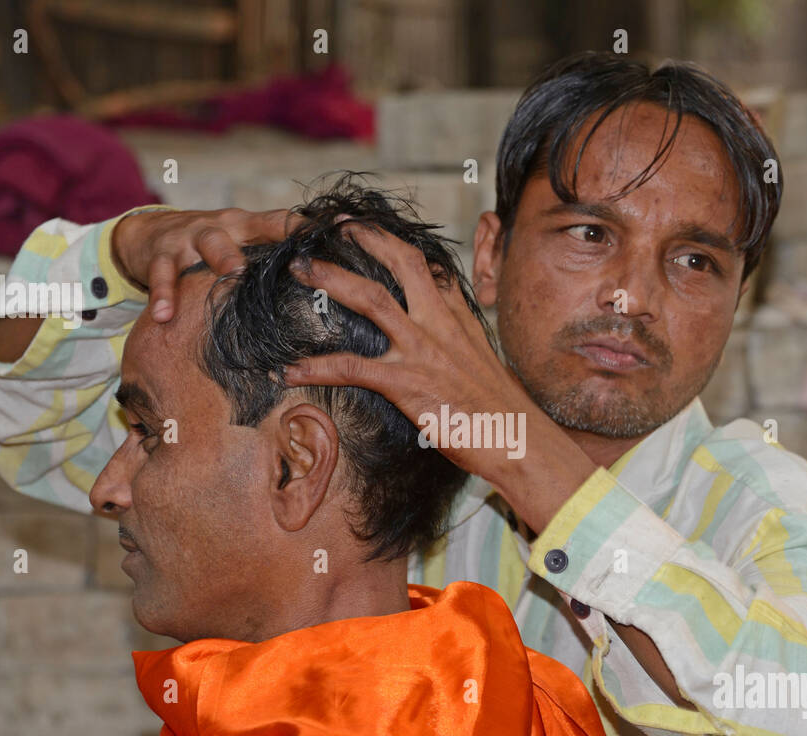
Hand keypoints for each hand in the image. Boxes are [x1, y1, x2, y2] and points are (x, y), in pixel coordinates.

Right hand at [111, 207, 305, 321]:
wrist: (146, 235)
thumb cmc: (206, 247)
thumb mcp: (237, 245)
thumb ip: (269, 259)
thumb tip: (320, 282)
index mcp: (247, 226)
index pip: (282, 222)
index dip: (309, 228)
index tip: (342, 230)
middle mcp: (223, 226)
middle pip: (250, 228)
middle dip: (275, 239)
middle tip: (293, 263)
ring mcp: (190, 238)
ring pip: (210, 244)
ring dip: (223, 259)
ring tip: (232, 278)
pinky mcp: (160, 254)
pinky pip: (162, 275)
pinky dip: (163, 295)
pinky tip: (164, 315)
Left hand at [282, 218, 597, 532]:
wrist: (518, 439)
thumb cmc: (502, 411)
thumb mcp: (482, 361)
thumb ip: (458, 338)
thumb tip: (443, 334)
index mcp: (458, 317)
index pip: (426, 265)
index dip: (392, 239)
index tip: (363, 224)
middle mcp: (439, 323)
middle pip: (400, 261)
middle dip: (362, 237)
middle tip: (327, 225)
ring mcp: (422, 350)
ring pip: (371, 298)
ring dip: (331, 278)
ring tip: (297, 267)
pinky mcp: (407, 384)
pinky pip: (351, 367)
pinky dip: (315, 367)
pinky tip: (287, 371)